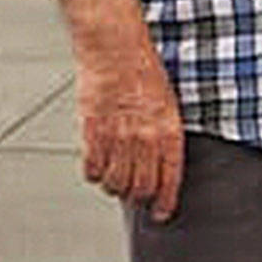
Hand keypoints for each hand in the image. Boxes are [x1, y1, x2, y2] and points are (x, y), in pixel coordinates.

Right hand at [76, 32, 184, 221]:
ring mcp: (117, 137)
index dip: (165, 203)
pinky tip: (97, 166)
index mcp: (168, 132)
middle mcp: (144, 138)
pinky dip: (94, 174)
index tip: (160, 213)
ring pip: (115, 183)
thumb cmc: (143, 72)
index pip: (169, 181)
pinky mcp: (92, 132)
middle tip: (133, 195)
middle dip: (138, 197)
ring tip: (114, 179)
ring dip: (114, 187)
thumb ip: (164, 138)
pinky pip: (92, 169)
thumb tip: (160, 167)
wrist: (114, 48)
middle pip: (140, 188)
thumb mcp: (169, 105)